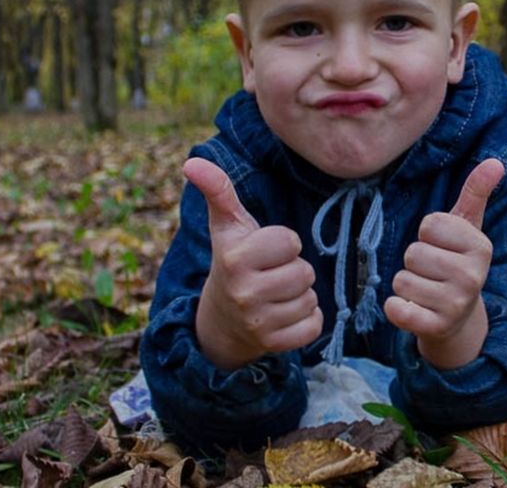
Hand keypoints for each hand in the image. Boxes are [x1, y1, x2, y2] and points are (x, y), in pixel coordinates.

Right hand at [185, 157, 322, 370]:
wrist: (221, 321)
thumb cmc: (233, 260)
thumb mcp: (226, 226)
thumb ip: (218, 191)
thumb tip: (191, 161)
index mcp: (234, 259)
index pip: (290, 241)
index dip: (283, 243)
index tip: (266, 251)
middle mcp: (244, 293)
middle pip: (304, 271)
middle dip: (294, 269)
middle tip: (271, 274)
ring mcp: (259, 323)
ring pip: (311, 298)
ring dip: (300, 295)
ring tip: (276, 294)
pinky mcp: (274, 345)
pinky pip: (315, 326)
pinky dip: (307, 320)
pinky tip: (285, 315)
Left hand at [384, 158, 504, 368]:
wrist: (458, 316)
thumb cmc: (456, 260)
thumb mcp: (467, 227)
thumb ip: (476, 193)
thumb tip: (495, 161)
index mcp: (481, 247)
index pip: (429, 225)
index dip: (428, 234)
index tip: (442, 246)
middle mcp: (473, 277)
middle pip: (413, 253)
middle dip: (415, 261)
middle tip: (433, 272)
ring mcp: (455, 305)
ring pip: (401, 280)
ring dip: (406, 284)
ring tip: (426, 289)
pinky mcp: (435, 328)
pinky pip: (396, 309)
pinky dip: (395, 308)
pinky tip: (411, 308)